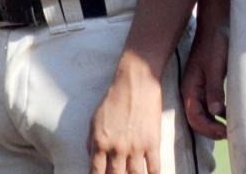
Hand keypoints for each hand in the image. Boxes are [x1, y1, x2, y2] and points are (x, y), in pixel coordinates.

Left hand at [87, 54, 162, 173]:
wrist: (137, 80)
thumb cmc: (115, 97)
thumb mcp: (95, 119)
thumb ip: (91, 141)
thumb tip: (92, 158)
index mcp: (101, 142)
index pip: (96, 173)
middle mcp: (117, 148)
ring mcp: (136, 146)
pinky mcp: (153, 141)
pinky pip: (154, 167)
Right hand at [181, 20, 227, 139]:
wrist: (216, 22)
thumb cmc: (215, 41)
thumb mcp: (216, 65)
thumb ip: (214, 89)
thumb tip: (216, 113)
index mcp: (190, 88)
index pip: (195, 118)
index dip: (209, 129)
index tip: (225, 132)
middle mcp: (191, 91)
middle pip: (197, 120)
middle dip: (212, 129)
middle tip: (231, 133)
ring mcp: (198, 87)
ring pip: (203, 113)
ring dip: (215, 122)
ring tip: (231, 126)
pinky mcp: (206, 83)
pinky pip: (209, 104)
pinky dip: (218, 112)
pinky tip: (230, 113)